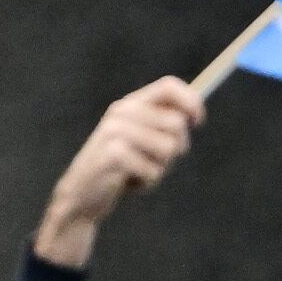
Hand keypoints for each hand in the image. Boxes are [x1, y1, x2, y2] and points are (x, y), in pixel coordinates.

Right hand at [33, 78, 201, 267]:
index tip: (198, 122)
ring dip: (160, 167)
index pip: (168, 86)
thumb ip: (166, 125)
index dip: (191, 102)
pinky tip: (128, 182)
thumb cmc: (121, 168)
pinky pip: (154, 171)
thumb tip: (195, 115)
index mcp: (130, 104)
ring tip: (138, 170)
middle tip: (153, 160)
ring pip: (169, 148)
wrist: (82, 194)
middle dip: (176, 148)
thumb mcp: (145, 141)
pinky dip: (147, 182)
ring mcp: (114, 131)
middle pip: (176, 122)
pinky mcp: (112, 154)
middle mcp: (121, 112)